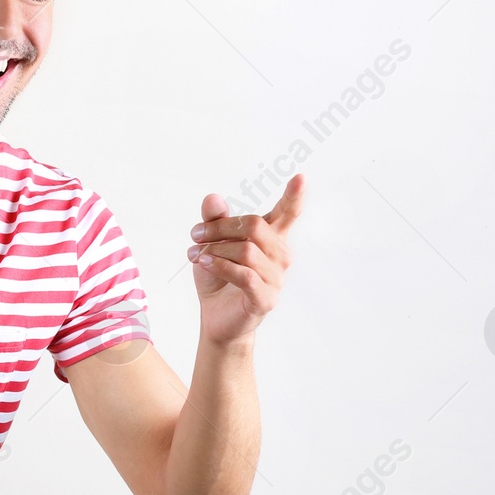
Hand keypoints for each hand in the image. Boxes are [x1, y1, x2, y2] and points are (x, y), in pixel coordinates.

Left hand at [187, 174, 304, 347]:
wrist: (216, 318)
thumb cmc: (218, 278)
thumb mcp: (212, 244)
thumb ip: (215, 221)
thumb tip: (213, 198)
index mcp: (271, 239)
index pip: (287, 213)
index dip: (294, 196)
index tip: (300, 177)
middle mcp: (279, 256)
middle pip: (255, 226)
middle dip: (220, 227)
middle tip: (195, 234)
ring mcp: (276, 279)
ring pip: (247, 250)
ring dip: (215, 249)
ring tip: (194, 255)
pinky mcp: (265, 299)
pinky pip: (244, 275)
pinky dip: (220, 266)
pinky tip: (204, 263)